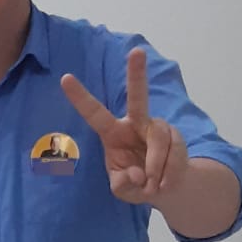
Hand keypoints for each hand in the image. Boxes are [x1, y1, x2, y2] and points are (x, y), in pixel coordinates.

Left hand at [60, 47, 188, 204]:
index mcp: (113, 133)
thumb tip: (136, 175)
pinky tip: (164, 183)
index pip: (95, 113)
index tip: (65, 78)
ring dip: (156, 167)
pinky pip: (173, 152)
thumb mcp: (123, 189)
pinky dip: (168, 173)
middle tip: (137, 51)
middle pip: (138, 97)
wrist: (168, 188)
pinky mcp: (176, 136)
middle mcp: (136, 123)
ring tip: (153, 185)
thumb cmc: (137, 183)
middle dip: (137, 74)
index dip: (80, 97)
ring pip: (159, 138)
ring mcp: (157, 128)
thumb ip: (123, 184)